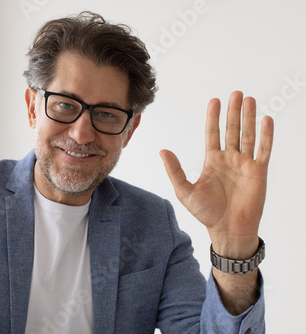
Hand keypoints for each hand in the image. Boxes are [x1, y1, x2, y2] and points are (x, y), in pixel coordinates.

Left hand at [160, 91, 273, 257]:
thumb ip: (175, 170)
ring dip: (249, 118)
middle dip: (233, 112)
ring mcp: (244, 164)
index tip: (214, 100)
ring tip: (249, 100)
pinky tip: (267, 120)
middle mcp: (229, 159)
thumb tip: (163, 151)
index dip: (213, 118)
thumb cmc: (206, 213)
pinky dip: (266, 135)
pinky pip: (263, 150)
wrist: (228, 230)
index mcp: (212, 161)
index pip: (212, 133)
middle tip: (235, 93)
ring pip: (248, 135)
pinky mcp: (258, 172)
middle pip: (232, 130)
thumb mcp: (185, 191)